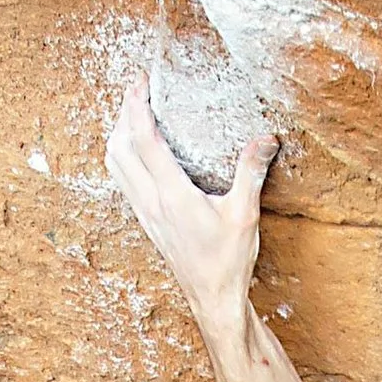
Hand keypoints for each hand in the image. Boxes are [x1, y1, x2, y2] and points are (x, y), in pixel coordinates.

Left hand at [106, 76, 276, 337]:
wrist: (212, 300)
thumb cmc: (228, 263)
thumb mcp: (245, 215)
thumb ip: (252, 172)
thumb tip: (266, 138)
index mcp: (172, 195)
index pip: (144, 139)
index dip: (138, 104)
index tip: (142, 80)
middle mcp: (151, 201)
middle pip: (119, 146)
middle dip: (124, 112)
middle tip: (138, 90)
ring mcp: (145, 213)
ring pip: (115, 163)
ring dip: (118, 134)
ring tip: (133, 114)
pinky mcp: (147, 221)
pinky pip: (122, 180)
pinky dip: (122, 156)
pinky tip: (137, 151)